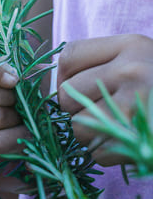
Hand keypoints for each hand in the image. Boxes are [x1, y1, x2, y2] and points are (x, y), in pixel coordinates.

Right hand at [0, 38, 29, 194]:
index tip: (14, 79)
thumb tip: (31, 72)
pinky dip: (17, 140)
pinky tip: (21, 139)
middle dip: (8, 98)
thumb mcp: (21, 79)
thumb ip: (25, 70)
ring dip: (15, 120)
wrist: (15, 147)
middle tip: (18, 104)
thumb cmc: (17, 102)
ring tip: (18, 122)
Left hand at [56, 34, 152, 165]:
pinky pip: (97, 152)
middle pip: (65, 96)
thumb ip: (104, 63)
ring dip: (93, 135)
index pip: (68, 56)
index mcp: (133, 45)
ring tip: (124, 127)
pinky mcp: (137, 139)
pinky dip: (110, 154)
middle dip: (79, 110)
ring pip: (77, 127)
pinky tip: (133, 142)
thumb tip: (54, 82)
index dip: (68, 76)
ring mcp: (135, 106)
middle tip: (109, 112)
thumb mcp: (144, 61)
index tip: (85, 87)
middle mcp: (132, 71)